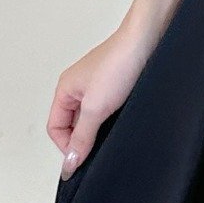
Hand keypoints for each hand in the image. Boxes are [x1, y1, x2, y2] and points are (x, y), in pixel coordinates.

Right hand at [47, 24, 155, 178]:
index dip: (66, 146)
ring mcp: (98, 86)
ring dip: (99, 128)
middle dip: (83, 138)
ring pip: (91, 118)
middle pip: (71, 124)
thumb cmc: (119, 61)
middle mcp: (79, 87)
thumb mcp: (95, 107)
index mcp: (65, 89)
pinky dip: (112, 118)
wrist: (148, 40)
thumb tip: (69, 162)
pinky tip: (122, 118)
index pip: (55, 128)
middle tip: (98, 147)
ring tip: (112, 129)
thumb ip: (81, 137)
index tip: (82, 158)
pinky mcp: (116, 85)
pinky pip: (107, 110)